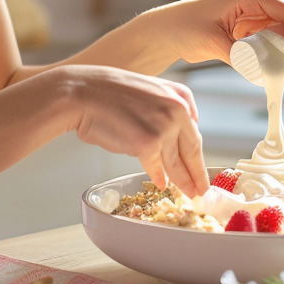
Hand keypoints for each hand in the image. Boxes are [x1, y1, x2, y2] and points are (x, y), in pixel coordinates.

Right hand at [55, 65, 207, 196]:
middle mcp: (177, 109)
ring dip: (182, 181)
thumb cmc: (107, 92)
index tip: (200, 167)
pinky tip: (160, 184)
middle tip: (201, 189)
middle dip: (197, 173)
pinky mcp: (148, 143)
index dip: (198, 154)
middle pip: (192, 149)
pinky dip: (158, 178)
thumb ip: (165, 109)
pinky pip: (157, 167)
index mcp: (179, 95)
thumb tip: (173, 139)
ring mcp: (164, 127)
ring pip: (176, 162)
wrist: (82, 93)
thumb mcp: (147, 90)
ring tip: (186, 192)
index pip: (195, 132)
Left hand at [151, 0, 283, 67]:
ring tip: (278, 73)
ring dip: (282, 54)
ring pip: (279, 37)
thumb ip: (236, 55)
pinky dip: (270, 58)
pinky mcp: (244, 34)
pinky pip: (266, 46)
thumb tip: (260, 72)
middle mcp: (254, 6)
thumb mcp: (210, 40)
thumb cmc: (183, 26)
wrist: (165, 31)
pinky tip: (265, 72)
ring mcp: (250, 20)